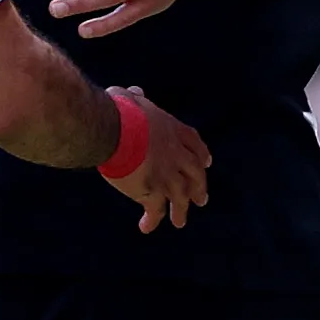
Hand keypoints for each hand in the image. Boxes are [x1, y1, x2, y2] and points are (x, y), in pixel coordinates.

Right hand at [103, 87, 208, 231]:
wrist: (112, 130)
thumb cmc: (118, 111)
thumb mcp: (129, 98)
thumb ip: (135, 97)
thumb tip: (134, 92)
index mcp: (172, 130)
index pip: (194, 143)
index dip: (201, 154)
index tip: (207, 163)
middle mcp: (175, 154)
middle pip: (194, 173)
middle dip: (198, 187)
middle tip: (201, 200)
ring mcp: (166, 175)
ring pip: (181, 196)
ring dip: (181, 209)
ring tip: (180, 222)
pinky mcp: (152, 191)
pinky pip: (155, 210)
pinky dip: (152, 219)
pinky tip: (146, 227)